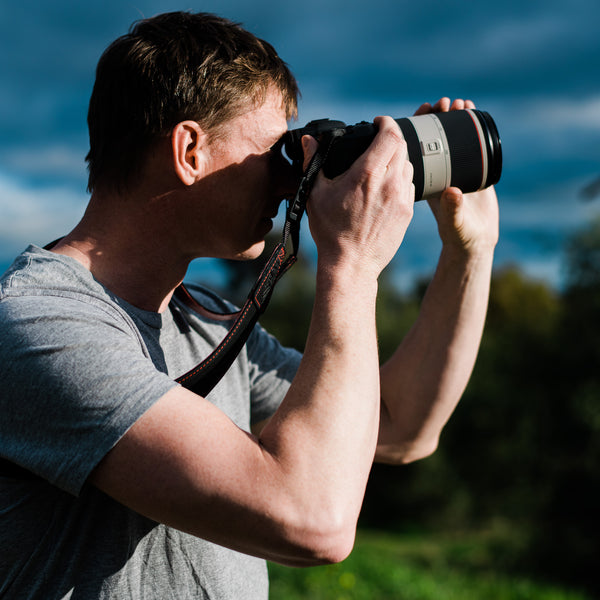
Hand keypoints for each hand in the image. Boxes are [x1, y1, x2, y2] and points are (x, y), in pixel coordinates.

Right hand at [302, 117, 414, 275]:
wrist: (351, 264)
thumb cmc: (330, 231)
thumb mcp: (315, 194)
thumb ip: (312, 162)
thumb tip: (309, 141)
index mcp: (367, 174)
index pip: (390, 134)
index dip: (386, 122)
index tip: (378, 122)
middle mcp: (390, 183)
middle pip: (403, 146)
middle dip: (392, 138)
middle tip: (378, 141)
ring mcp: (402, 198)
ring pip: (409, 166)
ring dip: (398, 160)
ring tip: (381, 166)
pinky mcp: (408, 213)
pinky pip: (410, 186)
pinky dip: (401, 180)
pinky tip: (386, 188)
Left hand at [415, 97, 498, 255]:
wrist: (476, 239)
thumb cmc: (460, 234)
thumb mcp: (454, 222)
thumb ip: (453, 209)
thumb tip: (453, 192)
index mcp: (425, 179)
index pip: (417, 146)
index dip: (419, 126)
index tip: (426, 109)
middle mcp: (437, 171)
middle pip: (433, 136)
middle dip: (438, 117)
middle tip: (445, 103)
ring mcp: (453, 168)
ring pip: (451, 136)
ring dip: (454, 118)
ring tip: (462, 104)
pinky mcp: (471, 168)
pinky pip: (467, 142)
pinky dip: (469, 126)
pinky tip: (473, 113)